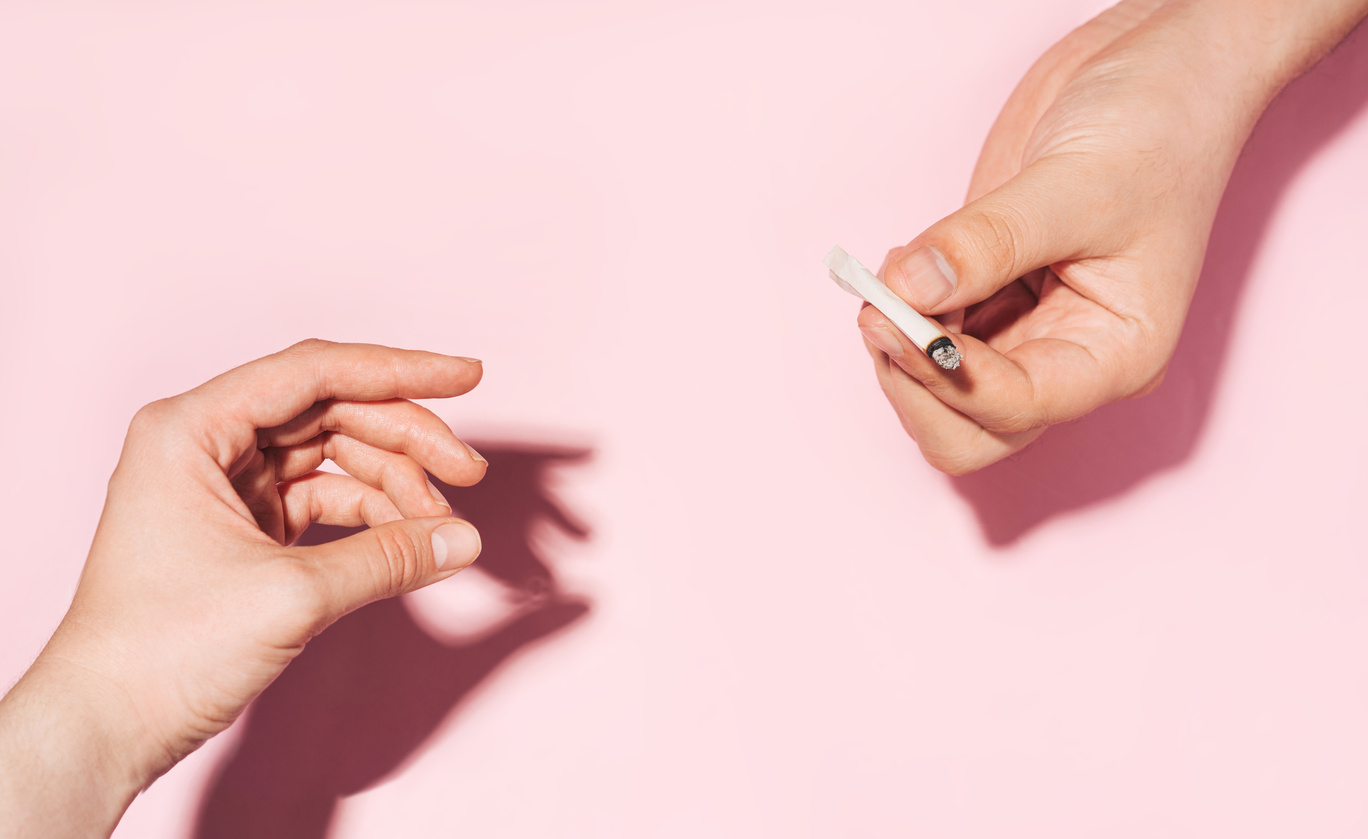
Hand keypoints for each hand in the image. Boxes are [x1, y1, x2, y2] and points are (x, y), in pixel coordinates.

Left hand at [0, 340, 488, 836]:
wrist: (106, 727)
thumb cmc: (162, 652)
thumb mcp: (290, 597)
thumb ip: (387, 559)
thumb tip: (463, 540)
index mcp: (192, 429)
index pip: (315, 374)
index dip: (399, 371)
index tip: (467, 375)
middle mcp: (206, 443)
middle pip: (331, 412)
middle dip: (406, 440)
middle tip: (469, 472)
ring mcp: (224, 486)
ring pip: (333, 457)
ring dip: (394, 485)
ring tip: (442, 527)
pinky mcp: (243, 528)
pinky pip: (324, 501)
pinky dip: (371, 520)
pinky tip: (409, 543)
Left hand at [859, 0, 1367, 473]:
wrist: (1158, 71)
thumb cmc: (1157, 128)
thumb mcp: (1073, 184)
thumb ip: (986, 243)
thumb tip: (907, 289)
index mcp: (1114, 355)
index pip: (1015, 408)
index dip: (945, 376)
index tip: (894, 317)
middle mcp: (1068, 357)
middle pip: (969, 430)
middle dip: (914, 380)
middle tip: (879, 310)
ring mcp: (1025, 330)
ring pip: (940, 390)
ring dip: (901, 345)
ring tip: (889, 273)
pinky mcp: (991, 295)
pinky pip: (929, 333)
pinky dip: (903, 310)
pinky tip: (904, 259)